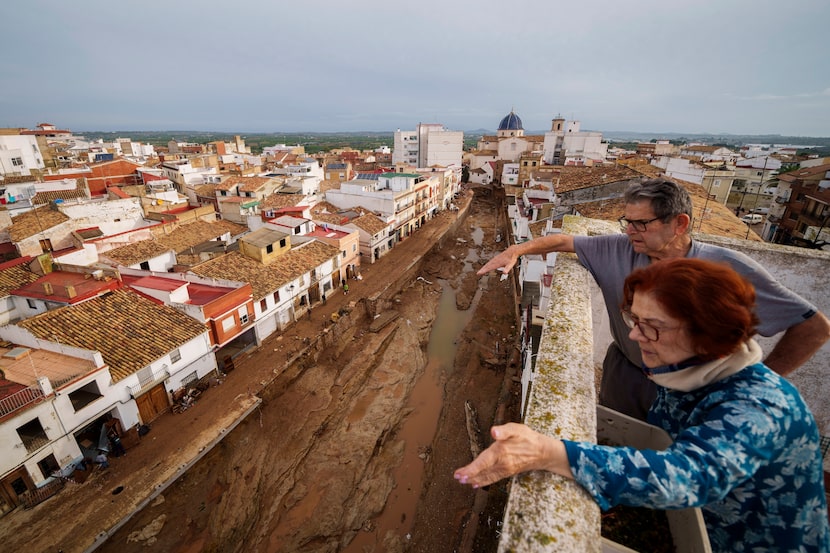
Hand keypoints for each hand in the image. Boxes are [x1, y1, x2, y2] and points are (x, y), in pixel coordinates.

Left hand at [454, 423, 568, 487]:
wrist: (543, 451)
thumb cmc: (528, 437)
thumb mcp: (517, 429)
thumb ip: (504, 430)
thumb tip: (494, 431)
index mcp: (501, 452)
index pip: (483, 462)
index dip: (471, 469)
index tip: (460, 474)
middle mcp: (502, 463)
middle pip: (482, 471)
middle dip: (469, 476)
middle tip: (457, 478)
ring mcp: (505, 470)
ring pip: (487, 477)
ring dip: (474, 479)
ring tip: (464, 482)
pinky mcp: (508, 472)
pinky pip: (493, 478)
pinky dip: (484, 482)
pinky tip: (476, 484)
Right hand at [477, 248, 518, 275]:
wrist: (512, 251)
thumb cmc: (512, 258)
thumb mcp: (510, 264)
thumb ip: (507, 268)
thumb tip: (505, 273)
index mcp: (497, 263)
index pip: (489, 268)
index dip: (484, 271)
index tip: (479, 273)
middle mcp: (495, 261)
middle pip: (487, 266)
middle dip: (482, 269)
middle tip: (477, 273)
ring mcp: (495, 259)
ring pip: (488, 263)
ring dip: (484, 267)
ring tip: (480, 271)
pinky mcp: (496, 258)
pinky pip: (490, 262)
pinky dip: (487, 265)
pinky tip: (487, 266)